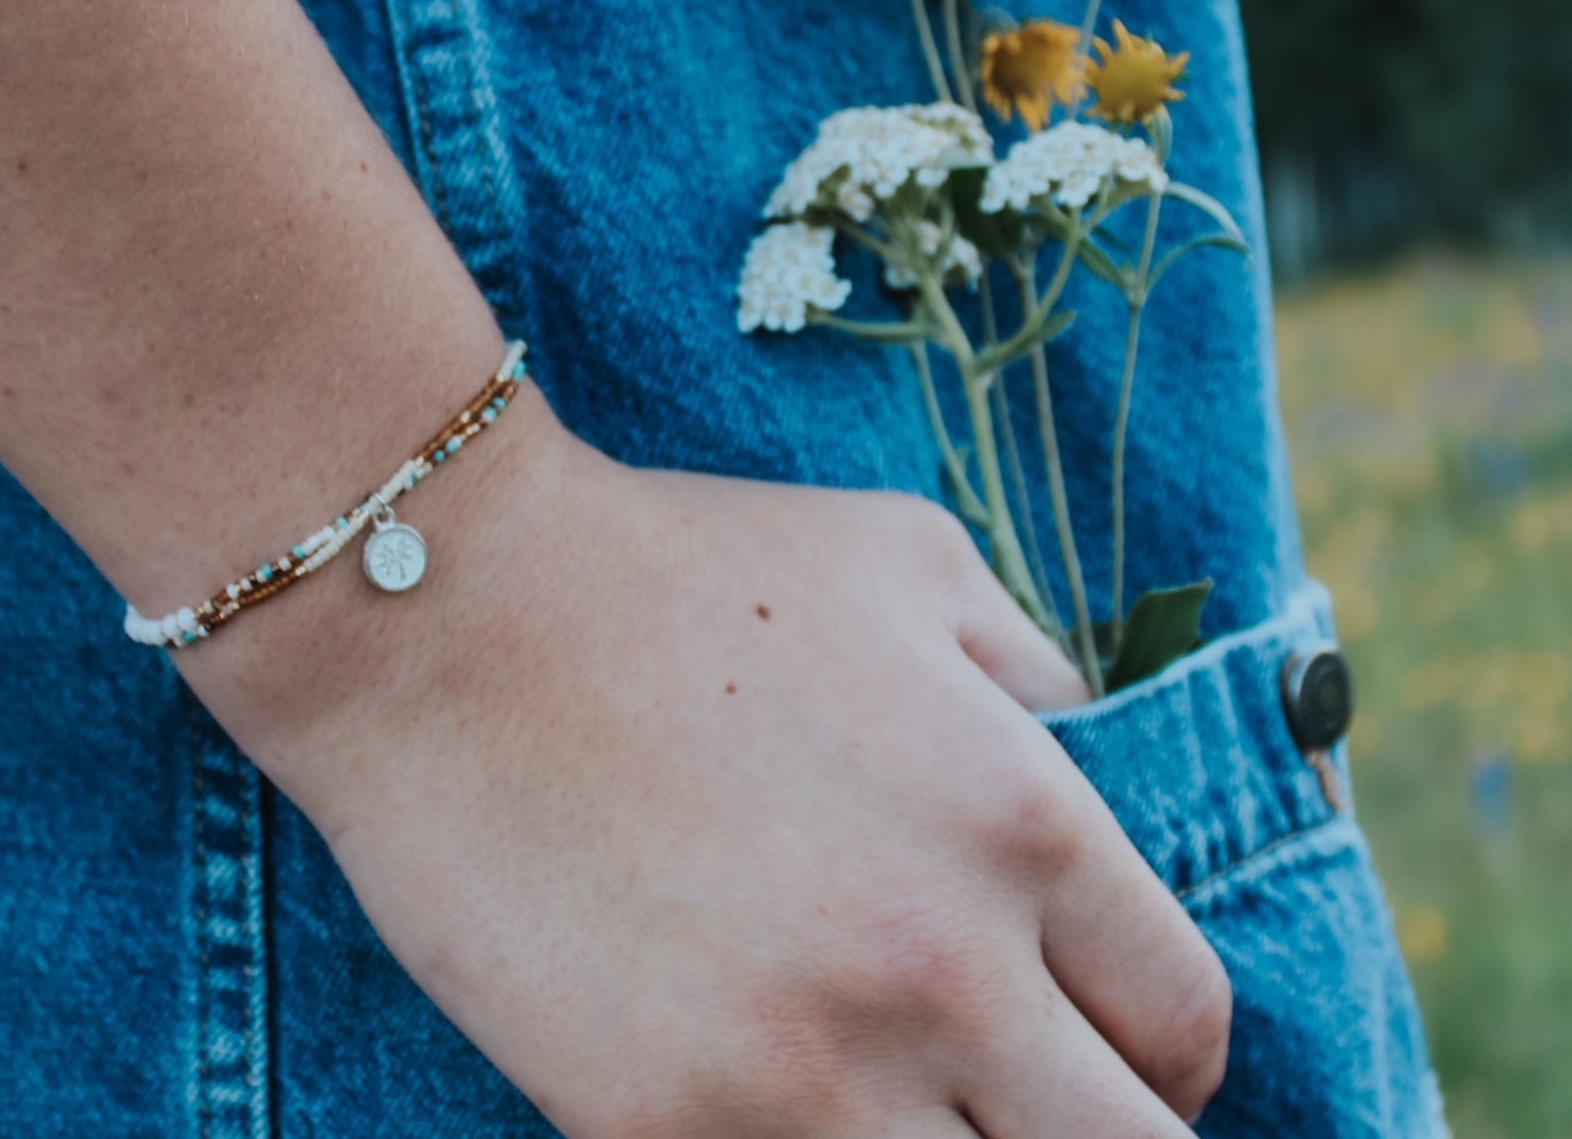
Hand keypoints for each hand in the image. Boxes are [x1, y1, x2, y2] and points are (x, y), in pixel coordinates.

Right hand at [186, 399, 1229, 1137]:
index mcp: (1023, 819)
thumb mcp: (907, 560)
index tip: (1124, 1045)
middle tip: (1033, 1100)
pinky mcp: (666, 1133)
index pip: (1189, 1019)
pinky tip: (794, 1105)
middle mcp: (943, 966)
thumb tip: (1090, 757)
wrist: (452, 619)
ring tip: (913, 1106)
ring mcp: (804, 1071)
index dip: (1173, 1050)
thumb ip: (1033, 672)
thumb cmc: (688, 567)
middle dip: (1105, 1136)